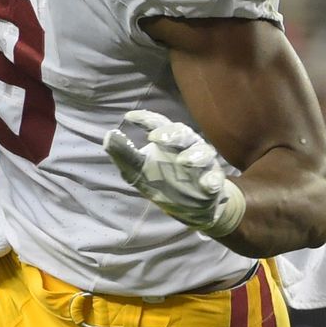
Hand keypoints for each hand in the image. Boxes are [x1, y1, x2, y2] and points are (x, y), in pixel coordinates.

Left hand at [103, 109, 245, 236]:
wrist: (188, 209)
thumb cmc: (162, 181)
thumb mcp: (137, 171)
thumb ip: (124, 154)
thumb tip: (109, 136)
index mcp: (168, 141)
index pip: (158, 124)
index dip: (145, 119)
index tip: (129, 118)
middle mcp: (187, 147)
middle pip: (183, 133)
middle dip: (171, 134)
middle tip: (155, 137)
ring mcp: (203, 165)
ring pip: (204, 152)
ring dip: (194, 155)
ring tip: (182, 161)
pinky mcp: (213, 182)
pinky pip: (216, 179)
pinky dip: (214, 181)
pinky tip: (208, 185)